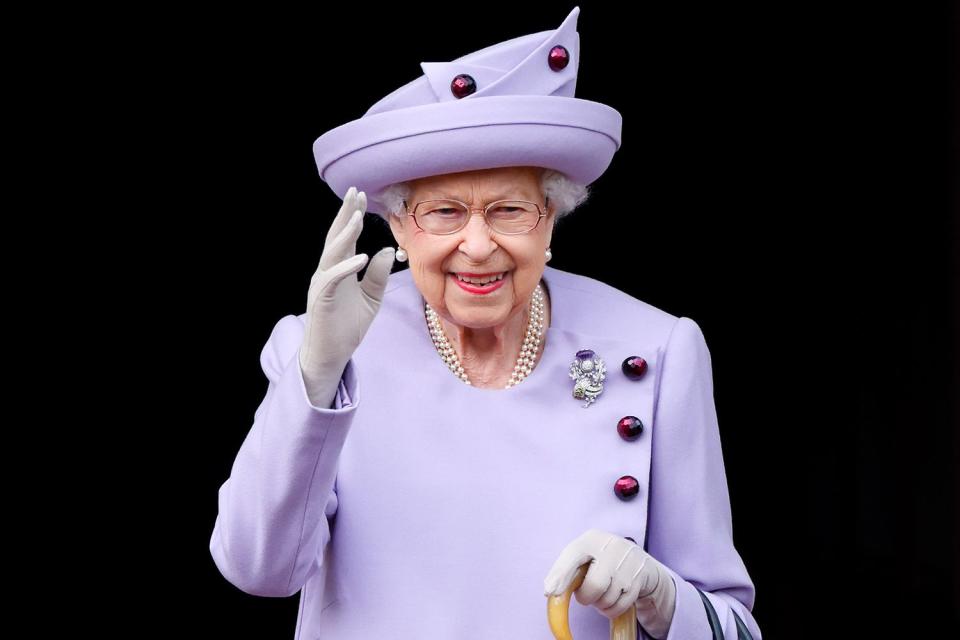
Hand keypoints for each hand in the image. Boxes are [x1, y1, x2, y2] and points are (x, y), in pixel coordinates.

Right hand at [299, 186, 394, 406]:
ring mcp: (323, 284)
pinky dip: (347, 266)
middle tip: (354, 192)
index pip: (346, 238)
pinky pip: (334, 278)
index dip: (352, 217)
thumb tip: (387, 250)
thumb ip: (378, 275)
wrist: (332, 354)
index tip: (361, 197)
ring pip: (332, 252)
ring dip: (345, 234)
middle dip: (345, 214)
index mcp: (339, 269)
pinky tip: (361, 256)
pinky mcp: (323, 299)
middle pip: (335, 237)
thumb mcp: (371, 298)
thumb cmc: (348, 327)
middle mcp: (328, 272)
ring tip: (358, 216)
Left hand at [543, 528, 675, 635]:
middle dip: (586, 597)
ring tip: (602, 593)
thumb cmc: (603, 561)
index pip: (574, 555)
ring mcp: (628, 563)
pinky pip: (619, 606)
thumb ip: (568, 569)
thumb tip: (549, 590)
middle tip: (586, 595)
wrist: (641, 563)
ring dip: (600, 604)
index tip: (550, 592)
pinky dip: (611, 610)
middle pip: (594, 585)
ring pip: (607, 599)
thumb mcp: (586, 556)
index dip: (561, 575)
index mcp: (592, 539)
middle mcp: (612, 547)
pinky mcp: (639, 579)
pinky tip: (612, 599)